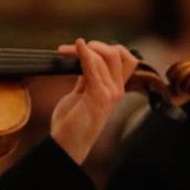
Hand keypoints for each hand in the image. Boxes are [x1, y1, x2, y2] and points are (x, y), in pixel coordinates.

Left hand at [49, 38, 138, 163]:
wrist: (66, 145)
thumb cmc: (71, 122)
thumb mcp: (81, 95)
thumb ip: (87, 78)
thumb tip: (85, 59)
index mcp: (114, 89)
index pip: (125, 58)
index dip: (109, 48)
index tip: (86, 49)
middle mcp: (116, 90)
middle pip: (118, 53)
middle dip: (96, 45)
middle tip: (74, 49)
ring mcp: (109, 93)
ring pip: (104, 57)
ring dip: (81, 49)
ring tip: (63, 51)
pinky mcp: (98, 97)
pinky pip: (93, 67)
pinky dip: (83, 53)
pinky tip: (75, 47)